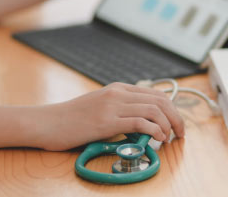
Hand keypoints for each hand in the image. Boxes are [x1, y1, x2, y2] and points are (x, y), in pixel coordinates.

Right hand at [33, 83, 184, 150]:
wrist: (47, 123)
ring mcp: (112, 105)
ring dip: (168, 125)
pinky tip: (156, 139)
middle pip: (160, 100)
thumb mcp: (100, 108)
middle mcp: (118, 93)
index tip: (176, 124)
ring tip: (169, 138)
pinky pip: (139, 122)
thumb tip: (143, 126)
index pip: (156, 94)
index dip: (172, 109)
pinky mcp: (106, 121)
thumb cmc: (72, 120)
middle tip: (180, 133)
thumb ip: (121, 111)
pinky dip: (154, 130)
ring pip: (154, 109)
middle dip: (176, 117)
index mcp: (118, 89)